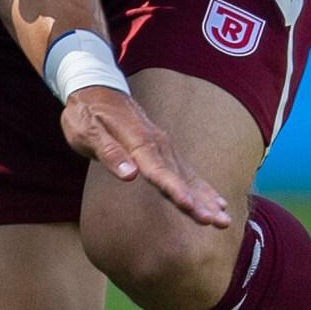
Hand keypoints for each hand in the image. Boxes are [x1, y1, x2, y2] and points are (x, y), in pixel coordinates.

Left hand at [61, 85, 231, 230]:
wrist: (94, 87)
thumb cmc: (86, 113)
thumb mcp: (87, 132)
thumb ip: (110, 153)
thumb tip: (130, 174)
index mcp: (138, 142)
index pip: (159, 171)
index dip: (175, 190)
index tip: (191, 207)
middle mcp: (157, 144)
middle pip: (181, 178)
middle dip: (201, 202)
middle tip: (220, 222)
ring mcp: (163, 146)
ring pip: (188, 177)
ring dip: (207, 199)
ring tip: (224, 219)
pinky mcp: (164, 150)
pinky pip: (186, 171)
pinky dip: (203, 187)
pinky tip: (217, 200)